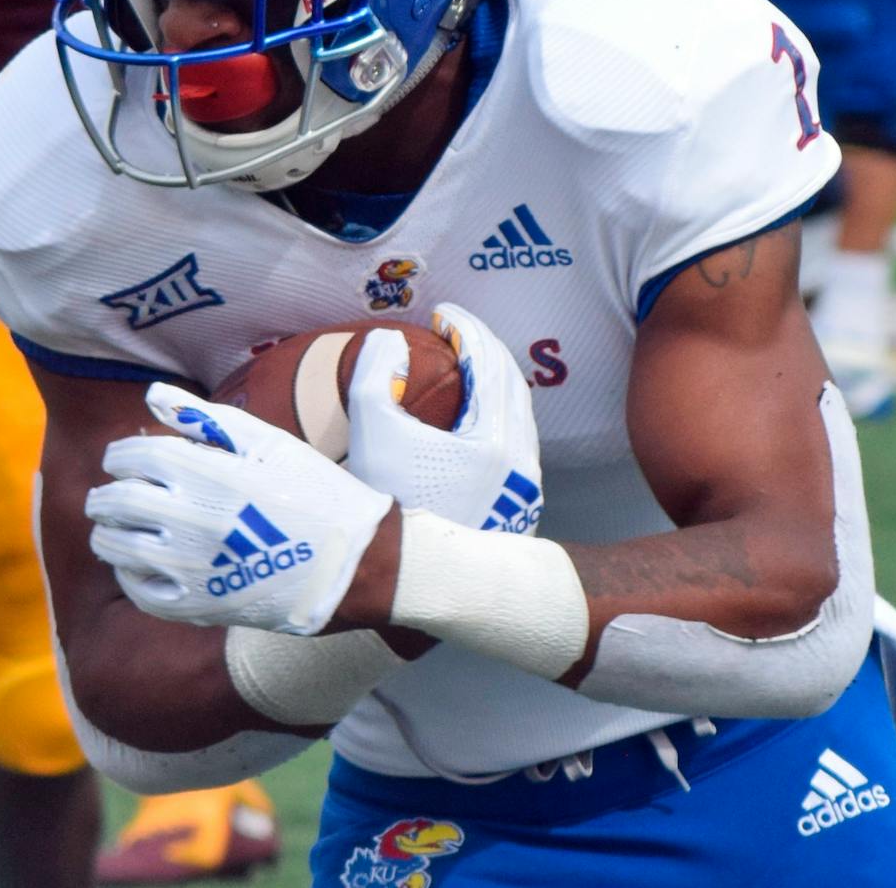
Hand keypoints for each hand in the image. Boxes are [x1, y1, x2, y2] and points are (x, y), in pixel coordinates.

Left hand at [86, 383, 393, 634]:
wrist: (355, 564)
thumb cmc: (316, 494)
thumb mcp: (270, 443)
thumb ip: (207, 419)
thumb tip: (153, 395)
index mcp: (210, 474)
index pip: (135, 457)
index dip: (120, 454)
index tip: (122, 458)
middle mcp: (192, 520)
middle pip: (116, 501)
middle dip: (104, 494)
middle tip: (107, 494)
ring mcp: (190, 567)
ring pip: (116, 547)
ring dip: (107, 532)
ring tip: (118, 528)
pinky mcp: (196, 606)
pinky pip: (138, 590)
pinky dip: (128, 573)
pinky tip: (141, 564)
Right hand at [348, 305, 543, 532]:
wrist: (411, 581)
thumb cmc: (390, 507)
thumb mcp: (372, 433)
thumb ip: (373, 377)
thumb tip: (389, 341)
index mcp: (495, 440)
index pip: (490, 363)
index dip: (466, 330)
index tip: (443, 314)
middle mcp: (521, 461)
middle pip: (511, 384)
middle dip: (483, 348)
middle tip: (453, 331)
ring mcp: (524, 486)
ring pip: (519, 414)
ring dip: (494, 381)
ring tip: (463, 365)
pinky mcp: (517, 507)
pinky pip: (517, 442)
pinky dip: (499, 414)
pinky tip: (473, 417)